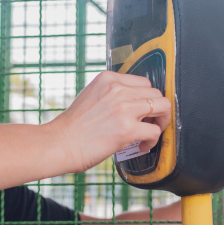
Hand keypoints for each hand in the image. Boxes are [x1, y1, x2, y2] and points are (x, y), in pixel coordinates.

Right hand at [51, 71, 170, 172]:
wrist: (60, 143)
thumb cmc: (73, 126)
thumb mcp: (92, 96)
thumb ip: (112, 94)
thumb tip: (134, 103)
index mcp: (109, 79)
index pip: (143, 82)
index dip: (147, 98)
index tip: (143, 111)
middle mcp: (118, 89)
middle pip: (156, 93)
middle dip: (156, 109)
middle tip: (149, 123)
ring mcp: (124, 108)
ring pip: (163, 107)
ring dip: (161, 122)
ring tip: (150, 132)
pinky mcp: (128, 129)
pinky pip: (155, 131)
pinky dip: (152, 140)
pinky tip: (141, 145)